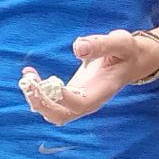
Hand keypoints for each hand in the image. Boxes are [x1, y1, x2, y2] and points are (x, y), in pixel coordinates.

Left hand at [18, 31, 158, 125]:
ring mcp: (78, 102)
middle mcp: (89, 102)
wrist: (131, 60)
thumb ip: (101, 44)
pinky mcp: (70, 96)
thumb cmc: (126, 52)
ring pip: (52, 113)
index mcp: (102, 91)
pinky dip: (36, 92)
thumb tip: (78, 47)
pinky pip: (50, 103)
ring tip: (27, 76)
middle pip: (61, 116)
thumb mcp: (120, 42)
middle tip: (28, 81)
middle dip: (41, 103)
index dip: (63, 97)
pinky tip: (30, 73)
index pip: (80, 104)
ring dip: (36, 99)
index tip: (51, 80)